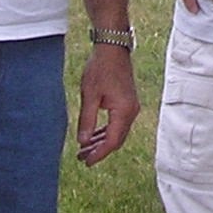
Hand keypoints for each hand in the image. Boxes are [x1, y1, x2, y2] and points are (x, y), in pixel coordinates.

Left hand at [75, 44, 140, 165]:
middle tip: (81, 158)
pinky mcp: (128, 103)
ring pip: (118, 133)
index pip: (112, 141)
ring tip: (84, 149)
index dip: (99, 154)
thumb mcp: (89, 95)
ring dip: (102, 142)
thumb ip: (87, 121)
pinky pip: (119, 124)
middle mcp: (131, 112)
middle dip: (99, 150)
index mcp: (123, 111)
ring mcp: (131, 107)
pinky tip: (94, 136)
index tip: (86, 162)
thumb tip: (83, 142)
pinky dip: (107, 132)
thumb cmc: (100, 69)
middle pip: (117, 140)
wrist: (113, 49)